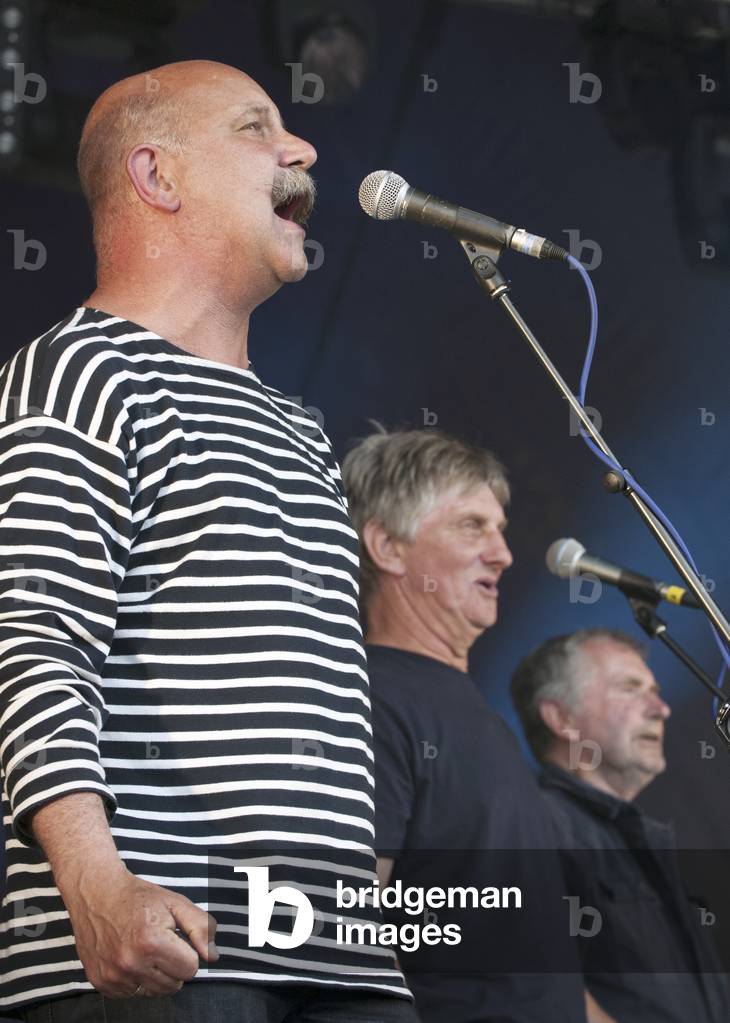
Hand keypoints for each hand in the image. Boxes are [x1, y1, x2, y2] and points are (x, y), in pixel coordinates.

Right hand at [64, 863, 218, 996]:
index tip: (176, 938)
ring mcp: (114, 976)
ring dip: (156, 975)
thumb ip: (201, 928)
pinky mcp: (101, 984)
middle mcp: (130, 963)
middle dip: (173, 965)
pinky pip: (133, 994)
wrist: (96, 893)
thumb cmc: (139, 898)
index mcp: (151, 942)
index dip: (188, 952)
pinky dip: (136, 979)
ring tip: (145, 949)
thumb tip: (212, 957)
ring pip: (155, 992)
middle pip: (174, 985)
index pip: (190, 969)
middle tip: (160, 942)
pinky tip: (130, 957)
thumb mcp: (176, 903)